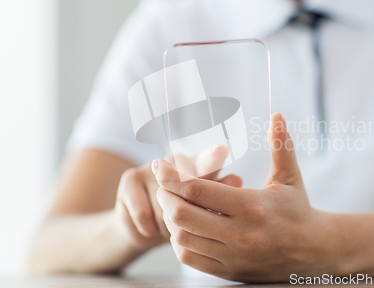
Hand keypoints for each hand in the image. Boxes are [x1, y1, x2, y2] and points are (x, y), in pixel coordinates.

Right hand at [115, 147, 241, 249]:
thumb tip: (237, 180)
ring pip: (163, 209)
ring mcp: (152, 167)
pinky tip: (150, 227)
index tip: (222, 151)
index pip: (209, 161)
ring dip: (167, 228)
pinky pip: (144, 214)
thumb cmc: (184, 216)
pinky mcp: (130, 179)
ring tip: (168, 226)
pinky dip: (149, 230)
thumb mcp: (203, 211)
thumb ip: (219, 196)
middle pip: (183, 191)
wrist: (145, 227)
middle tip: (188, 223)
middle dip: (186, 215)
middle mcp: (176, 160)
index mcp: (200, 166)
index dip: (214, 157)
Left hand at [155, 113, 327, 281]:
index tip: (159, 165)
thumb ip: (281, 145)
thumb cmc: (298, 210)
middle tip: (165, 185)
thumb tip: (277, 115)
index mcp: (252, 206)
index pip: (198, 190)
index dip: (173, 176)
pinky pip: (190, 258)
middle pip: (182, 215)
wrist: (313, 252)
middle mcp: (240, 234)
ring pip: (182, 238)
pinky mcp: (228, 271)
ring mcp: (232, 256)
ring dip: (171, 219)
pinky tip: (186, 227)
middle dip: (166, 196)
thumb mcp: (290, 177)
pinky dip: (180, 240)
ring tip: (175, 204)